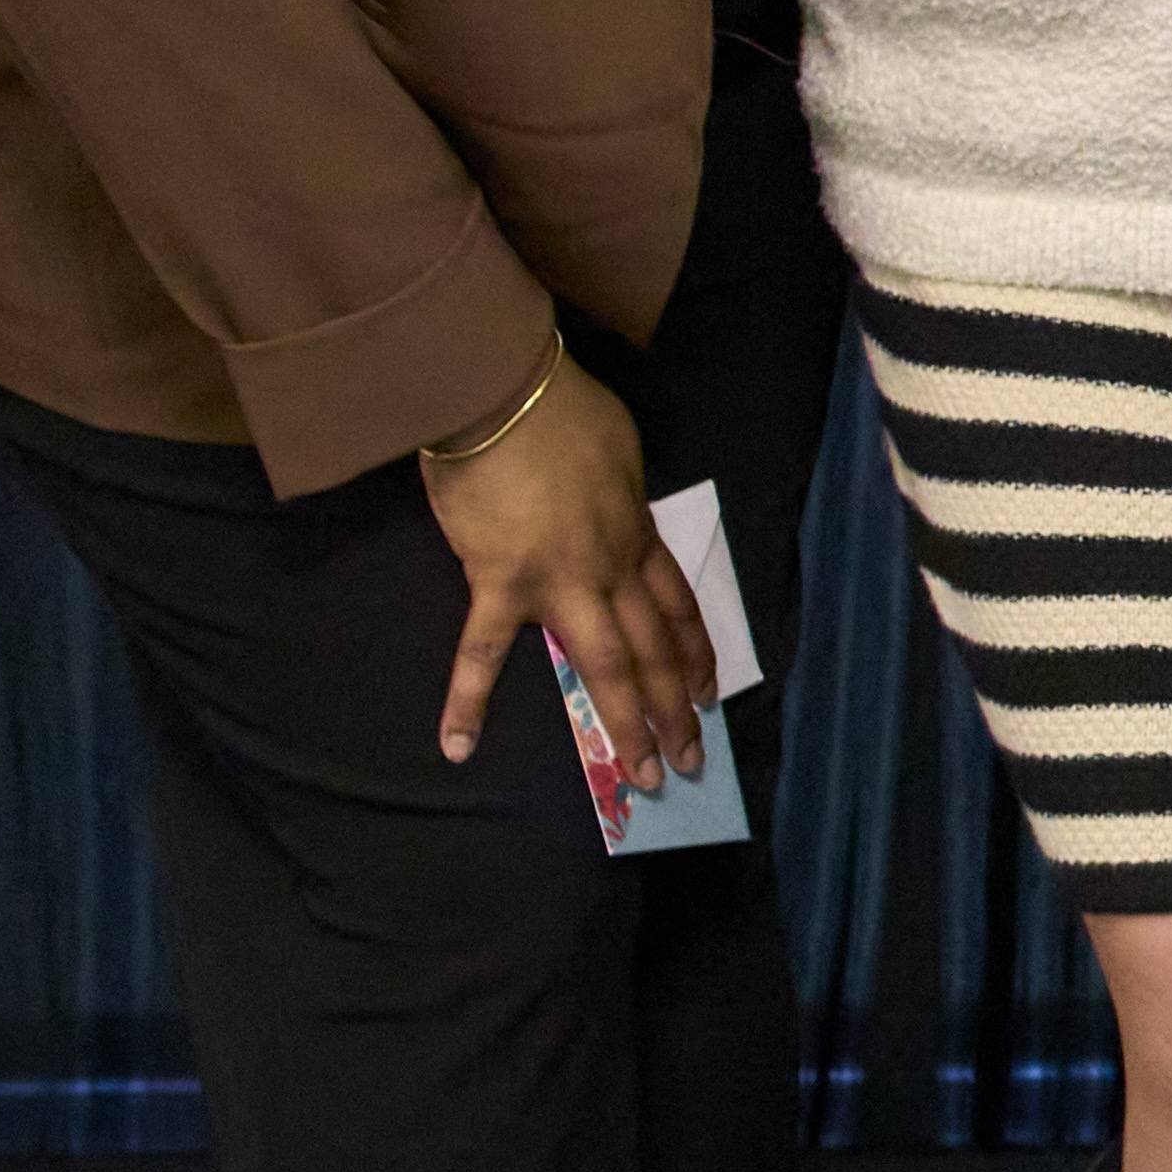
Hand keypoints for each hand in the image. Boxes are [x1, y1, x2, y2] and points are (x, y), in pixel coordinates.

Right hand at [425, 357, 709, 796]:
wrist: (505, 394)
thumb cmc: (561, 410)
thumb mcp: (617, 450)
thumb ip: (618, 492)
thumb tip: (613, 506)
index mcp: (636, 535)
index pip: (677, 607)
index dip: (696, 654)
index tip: (713, 694)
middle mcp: (611, 567)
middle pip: (655, 650)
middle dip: (677, 711)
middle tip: (691, 762)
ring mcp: (560, 581)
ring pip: (606, 665)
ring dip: (627, 725)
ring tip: (644, 777)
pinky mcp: (500, 582)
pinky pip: (483, 652)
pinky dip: (467, 700)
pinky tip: (458, 745)